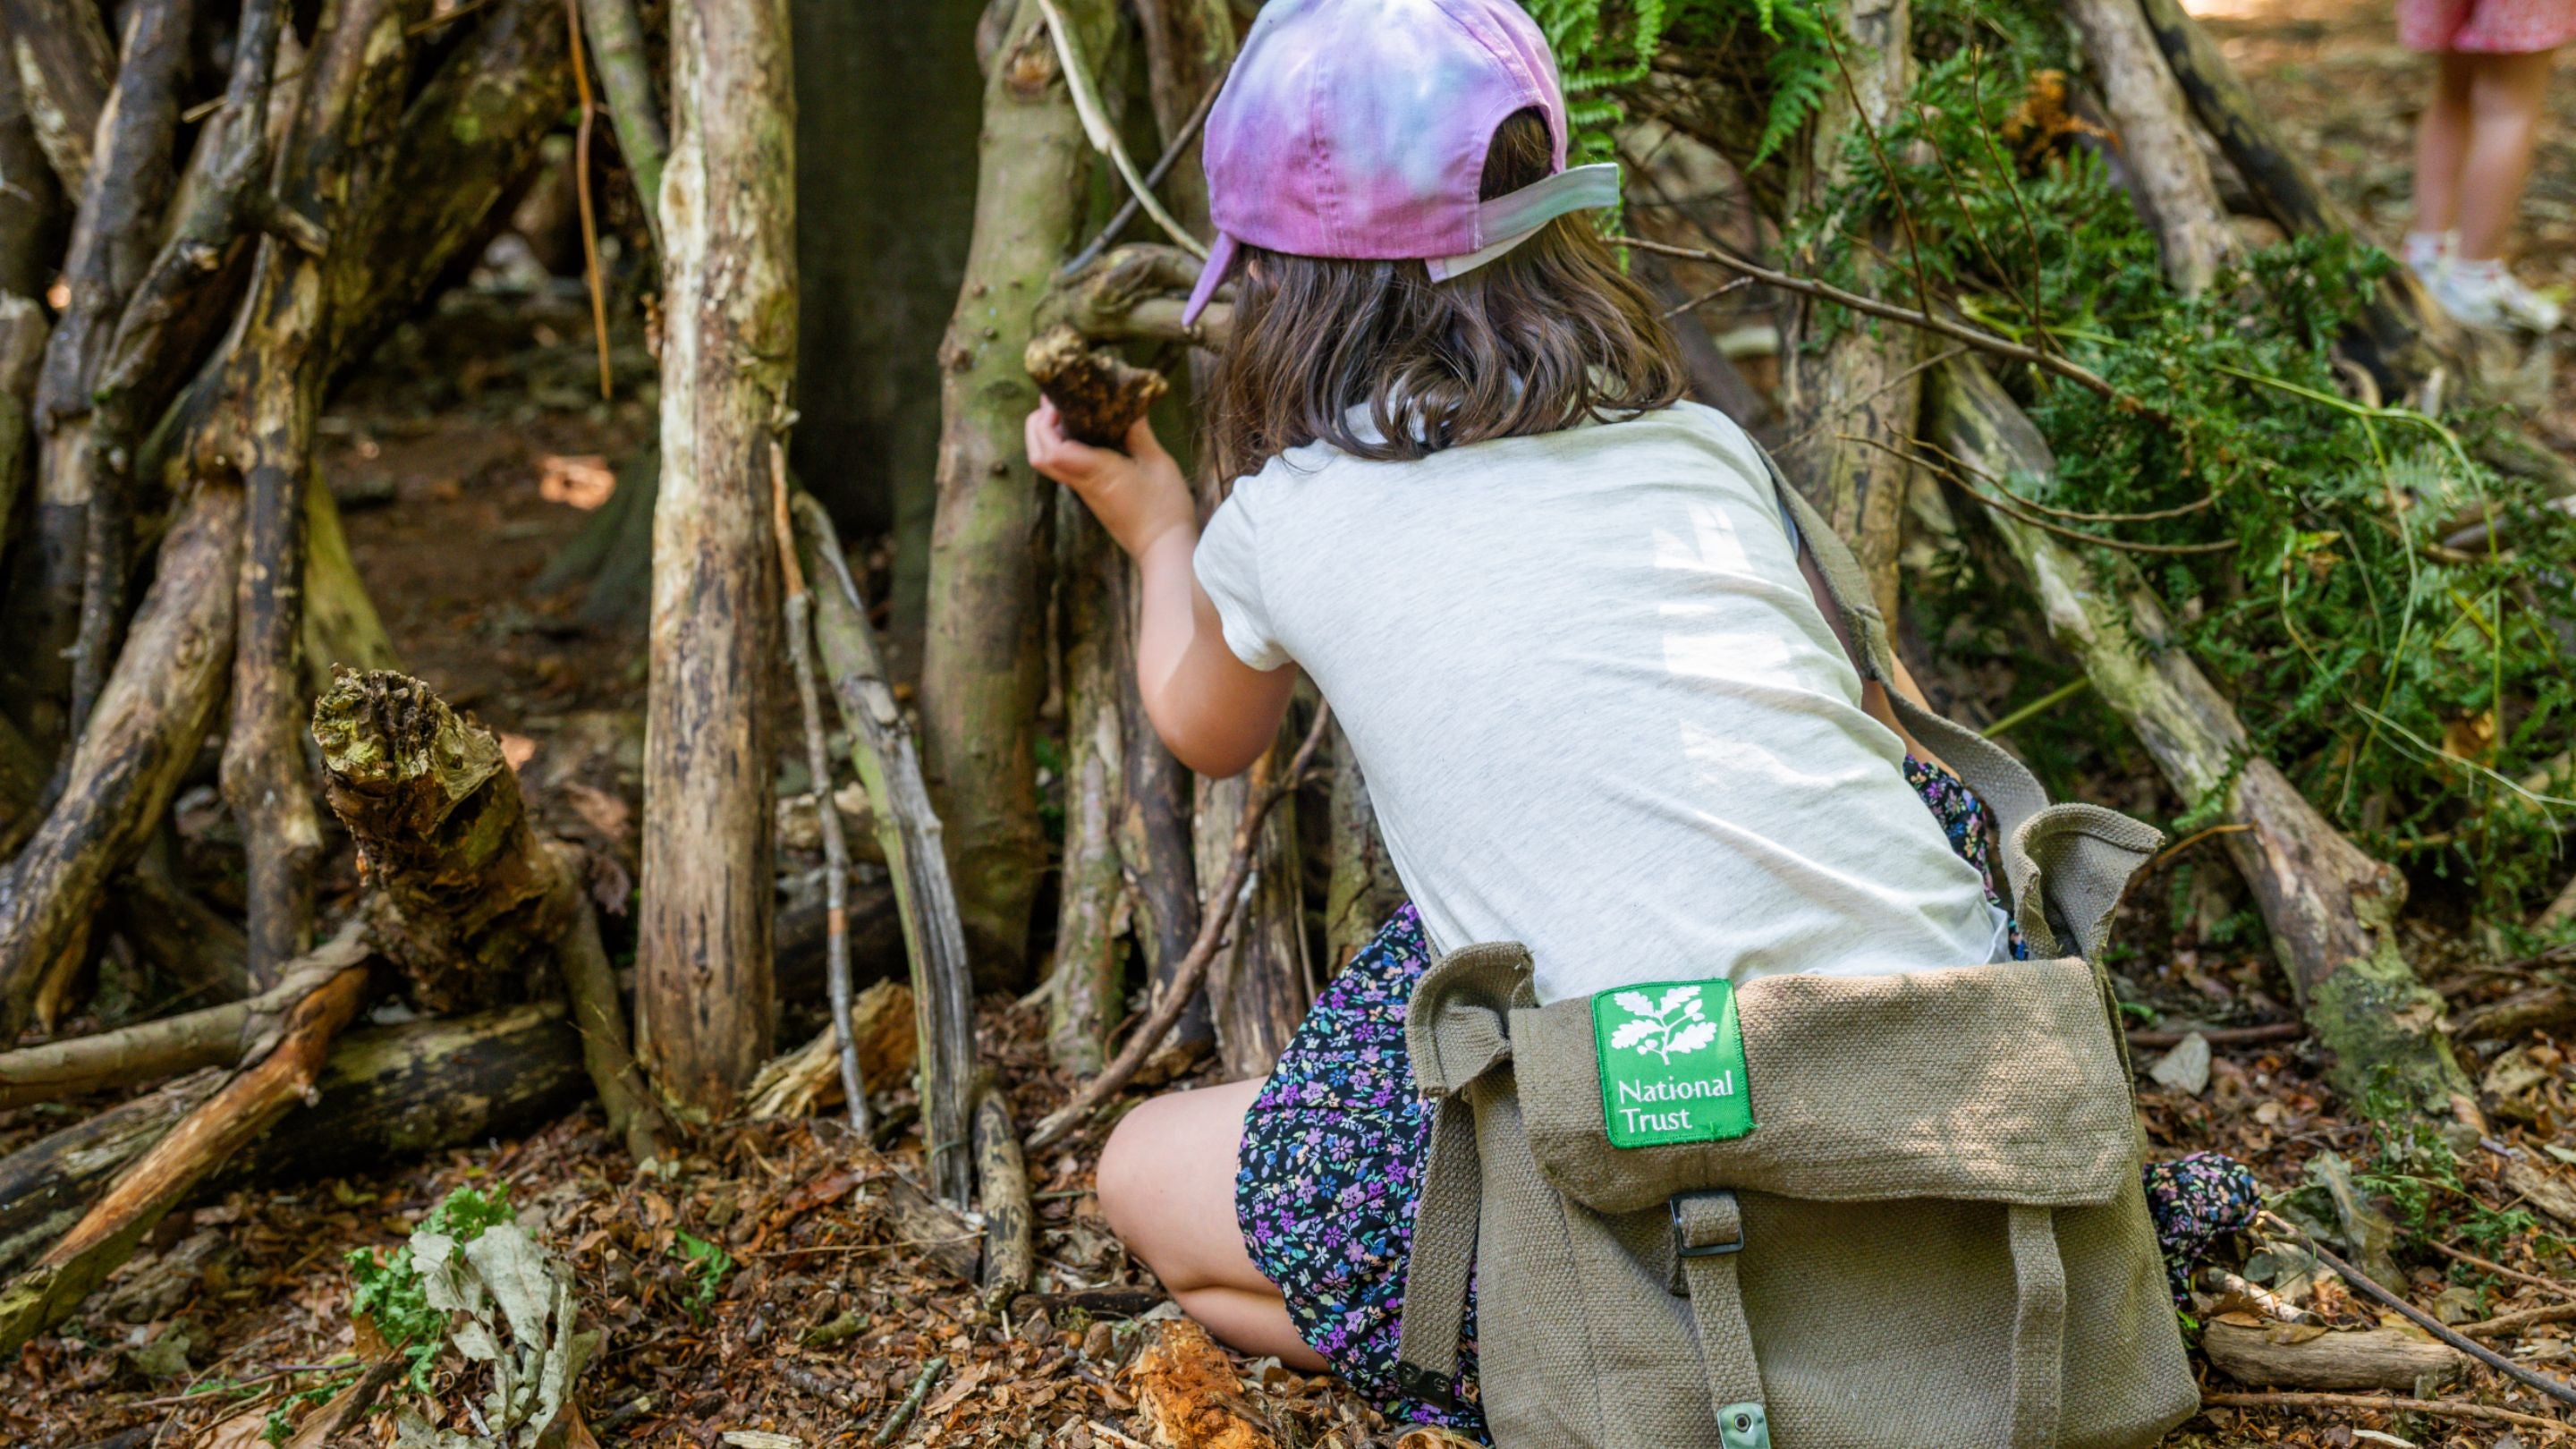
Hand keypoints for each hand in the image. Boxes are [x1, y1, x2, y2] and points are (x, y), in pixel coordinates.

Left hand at [1026, 400, 1194, 558]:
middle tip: (1052, 406)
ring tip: (1063, 416)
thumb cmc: (1166, 508)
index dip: (1046, 423)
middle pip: (1039, 458)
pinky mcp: (1091, 498)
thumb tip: (1129, 407)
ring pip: (1048, 466)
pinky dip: (1061, 448)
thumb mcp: (1158, 463)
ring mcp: (1085, 493)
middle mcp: (1084, 483)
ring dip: (1045, 439)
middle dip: (1036, 428)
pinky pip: (1064, 471)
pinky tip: (1081, 435)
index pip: (1053, 450)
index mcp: (1098, 472)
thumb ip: (1139, 433)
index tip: (1058, 403)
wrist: (1164, 550)